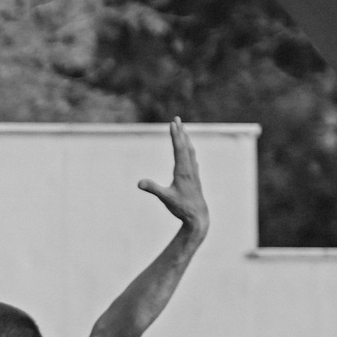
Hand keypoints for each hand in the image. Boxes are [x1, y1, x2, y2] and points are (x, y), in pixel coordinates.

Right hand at [145, 120, 209, 237]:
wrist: (198, 217)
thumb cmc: (181, 207)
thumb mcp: (165, 198)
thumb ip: (153, 189)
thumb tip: (139, 183)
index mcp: (183, 171)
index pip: (179, 149)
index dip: (176, 136)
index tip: (173, 123)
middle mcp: (190, 169)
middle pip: (186, 146)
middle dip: (181, 132)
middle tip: (177, 119)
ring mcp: (193, 173)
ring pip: (191, 151)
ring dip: (186, 139)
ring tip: (183, 131)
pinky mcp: (195, 178)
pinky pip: (192, 159)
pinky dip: (189, 150)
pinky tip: (190, 152)